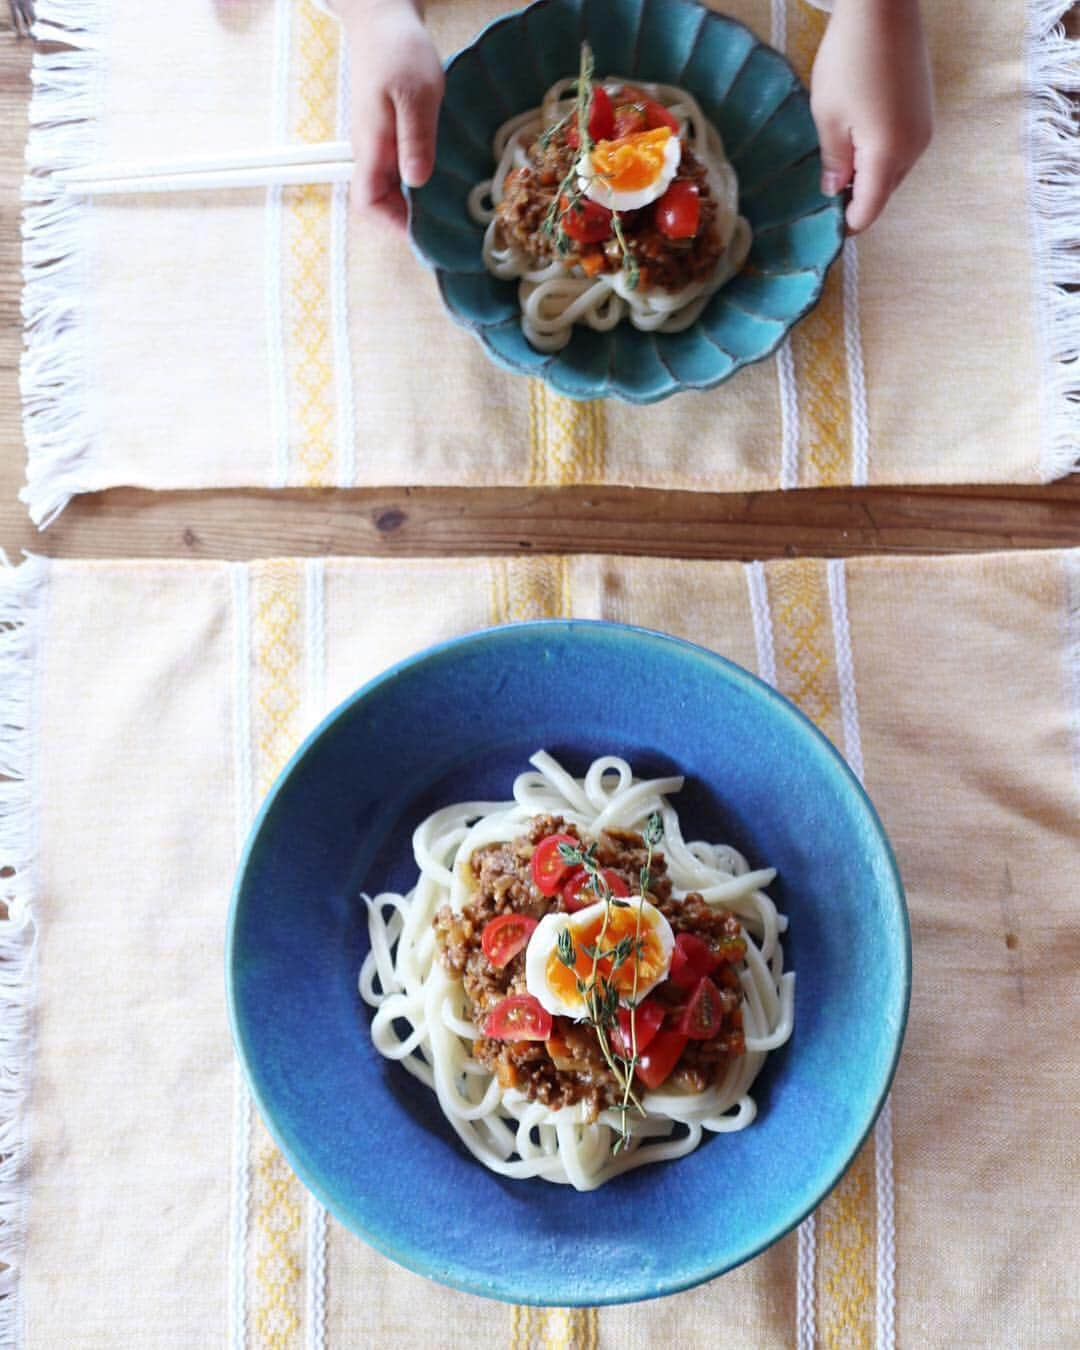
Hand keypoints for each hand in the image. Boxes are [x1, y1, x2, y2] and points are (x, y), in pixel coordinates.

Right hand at [338, 0, 443, 227]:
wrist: (383, 19)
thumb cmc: (398, 50)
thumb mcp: (415, 92)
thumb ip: (415, 137)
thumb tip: (416, 181)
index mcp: (372, 146)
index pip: (368, 203)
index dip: (391, 224)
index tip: (423, 232)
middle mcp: (371, 151)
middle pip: (381, 202)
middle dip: (410, 219)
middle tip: (449, 225)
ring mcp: (379, 143)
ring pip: (392, 187)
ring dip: (417, 202)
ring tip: (452, 205)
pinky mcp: (389, 133)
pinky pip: (400, 168)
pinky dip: (420, 180)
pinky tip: (445, 176)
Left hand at [810, 0, 932, 233]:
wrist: (885, 4)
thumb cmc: (849, 59)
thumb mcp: (828, 116)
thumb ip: (833, 160)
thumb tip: (834, 191)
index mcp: (888, 156)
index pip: (868, 211)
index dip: (844, 224)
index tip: (821, 226)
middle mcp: (914, 148)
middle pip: (883, 194)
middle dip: (855, 199)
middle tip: (822, 192)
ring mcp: (924, 128)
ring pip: (892, 172)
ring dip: (867, 175)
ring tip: (836, 162)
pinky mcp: (924, 110)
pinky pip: (900, 148)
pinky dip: (879, 154)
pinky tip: (855, 138)